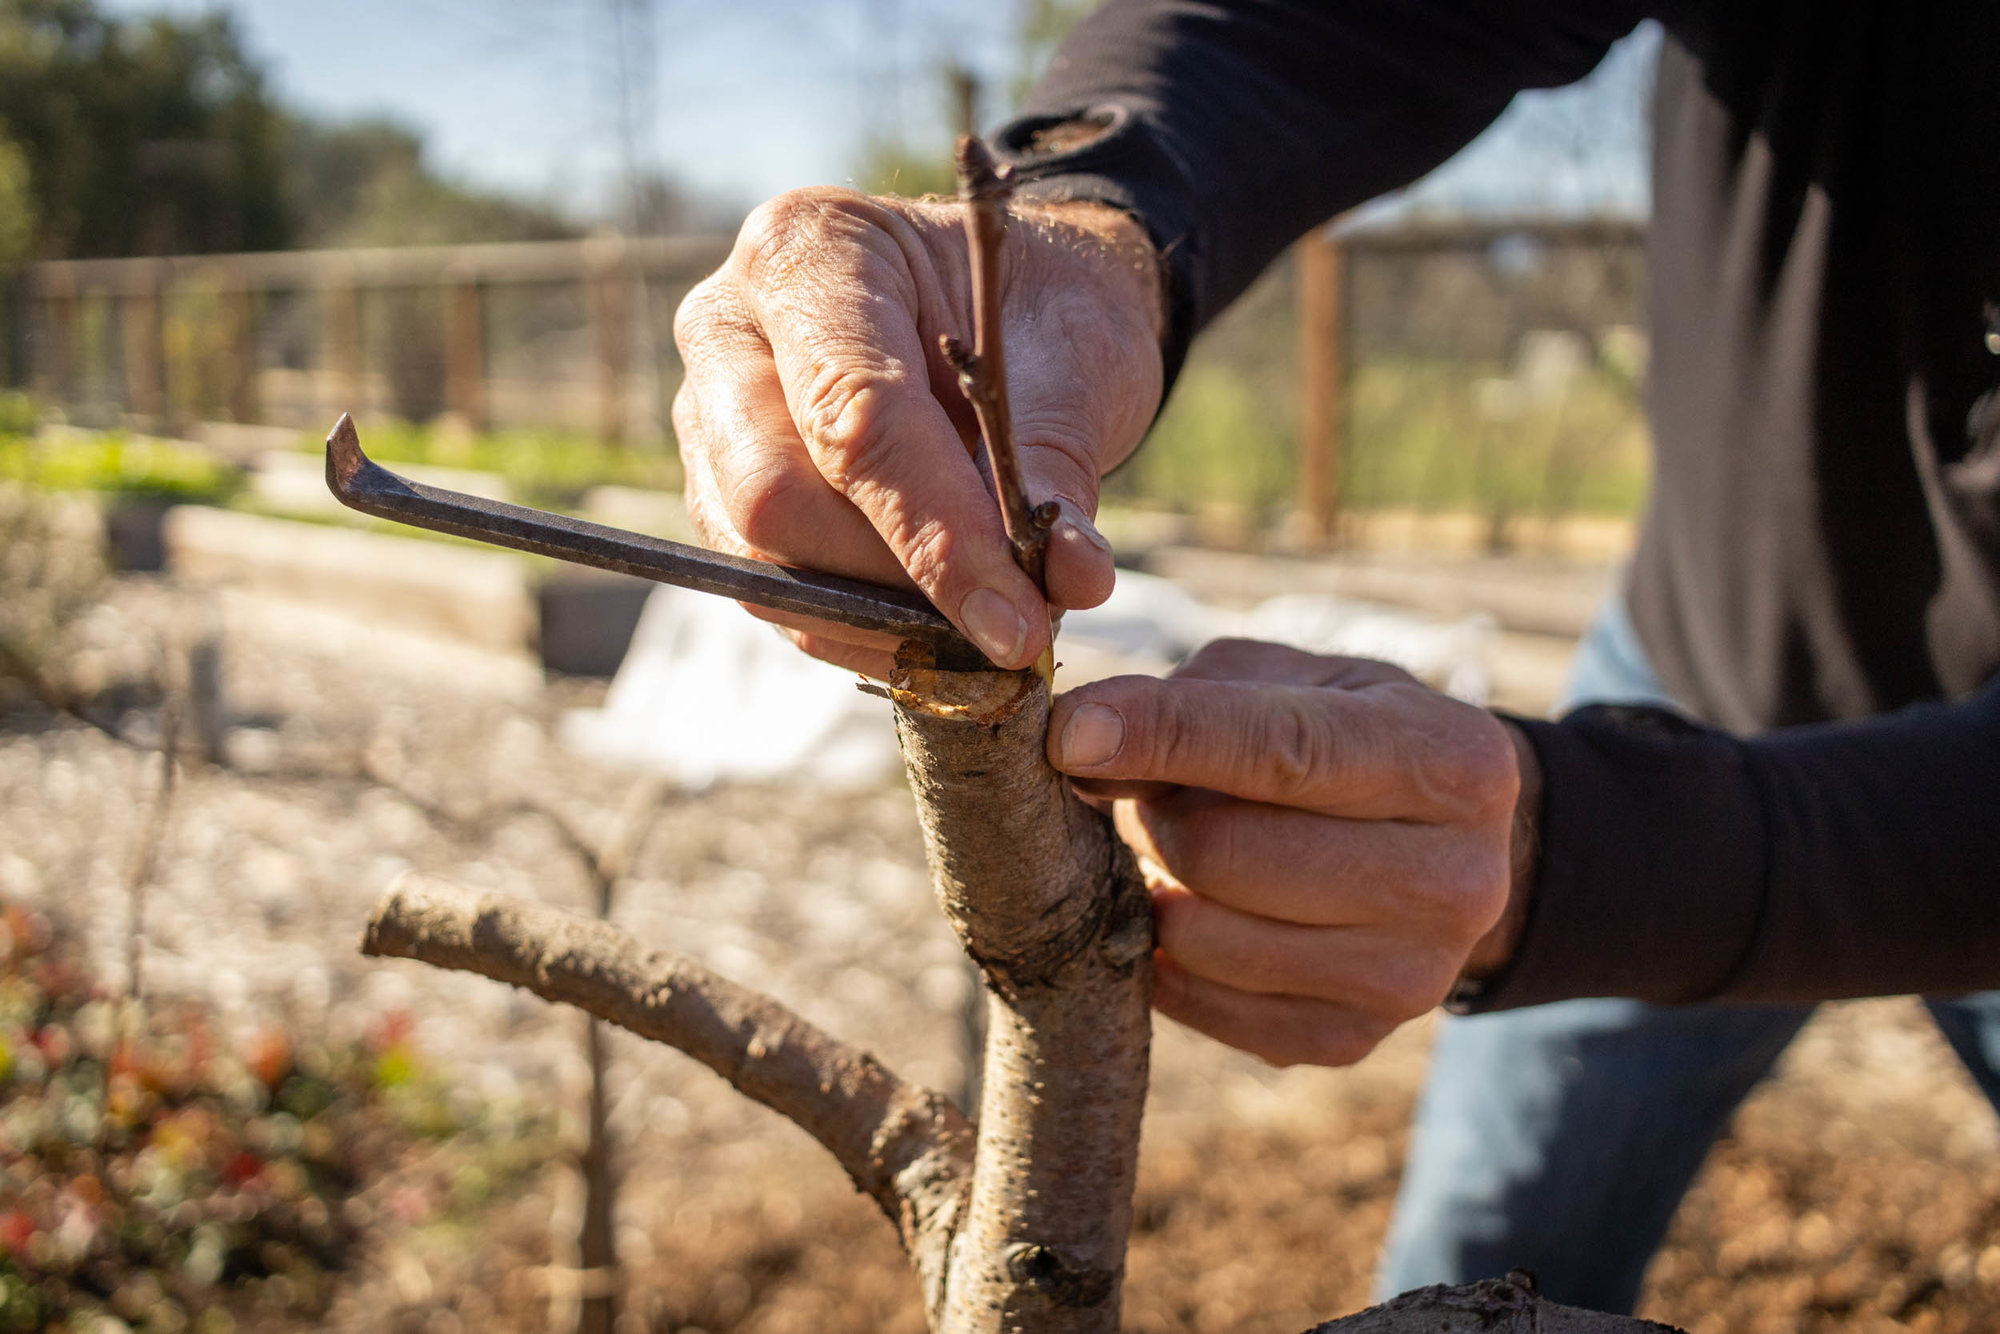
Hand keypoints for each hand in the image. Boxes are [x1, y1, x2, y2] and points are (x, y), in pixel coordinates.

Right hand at [672, 187, 1164, 675]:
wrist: (1009, 309)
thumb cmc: (1035, 313)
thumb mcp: (1071, 363)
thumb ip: (1058, 472)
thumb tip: (1072, 580)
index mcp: (808, 249)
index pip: (853, 414)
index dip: (933, 531)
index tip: (1017, 616)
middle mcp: (727, 328)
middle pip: (774, 495)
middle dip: (896, 582)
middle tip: (1008, 628)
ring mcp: (708, 417)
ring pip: (762, 559)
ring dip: (881, 619)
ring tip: (986, 629)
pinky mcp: (717, 494)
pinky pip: (773, 590)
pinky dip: (862, 628)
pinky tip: (940, 629)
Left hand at [1046, 639, 1536, 1067]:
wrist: (1433, 850)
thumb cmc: (1343, 740)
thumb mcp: (1293, 684)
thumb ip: (1193, 700)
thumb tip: (1080, 747)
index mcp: (1453, 763)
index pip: (1280, 751)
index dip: (1161, 736)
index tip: (1068, 734)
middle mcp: (1455, 881)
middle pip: (1224, 853)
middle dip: (1153, 814)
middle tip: (1150, 793)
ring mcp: (1410, 977)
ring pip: (1202, 935)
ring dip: (1155, 883)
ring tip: (1178, 848)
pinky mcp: (1350, 1039)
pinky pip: (1201, 1002)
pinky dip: (1166, 952)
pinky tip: (1192, 906)